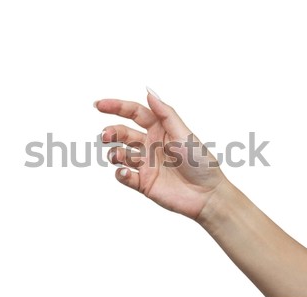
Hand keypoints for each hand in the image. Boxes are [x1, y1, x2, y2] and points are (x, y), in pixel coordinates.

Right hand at [95, 88, 225, 219]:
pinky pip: (124, 176)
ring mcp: (145, 164)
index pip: (135, 113)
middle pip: (123, 133)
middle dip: (111, 132)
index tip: (99, 105)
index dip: (116, 107)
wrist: (207, 195)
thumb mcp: (184, 134)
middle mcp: (150, 145)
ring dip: (114, 153)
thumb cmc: (201, 162)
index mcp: (160, 130)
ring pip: (119, 154)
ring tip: (118, 157)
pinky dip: (120, 173)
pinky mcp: (143, 183)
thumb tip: (148, 90)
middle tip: (105, 136)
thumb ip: (165, 113)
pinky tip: (126, 172)